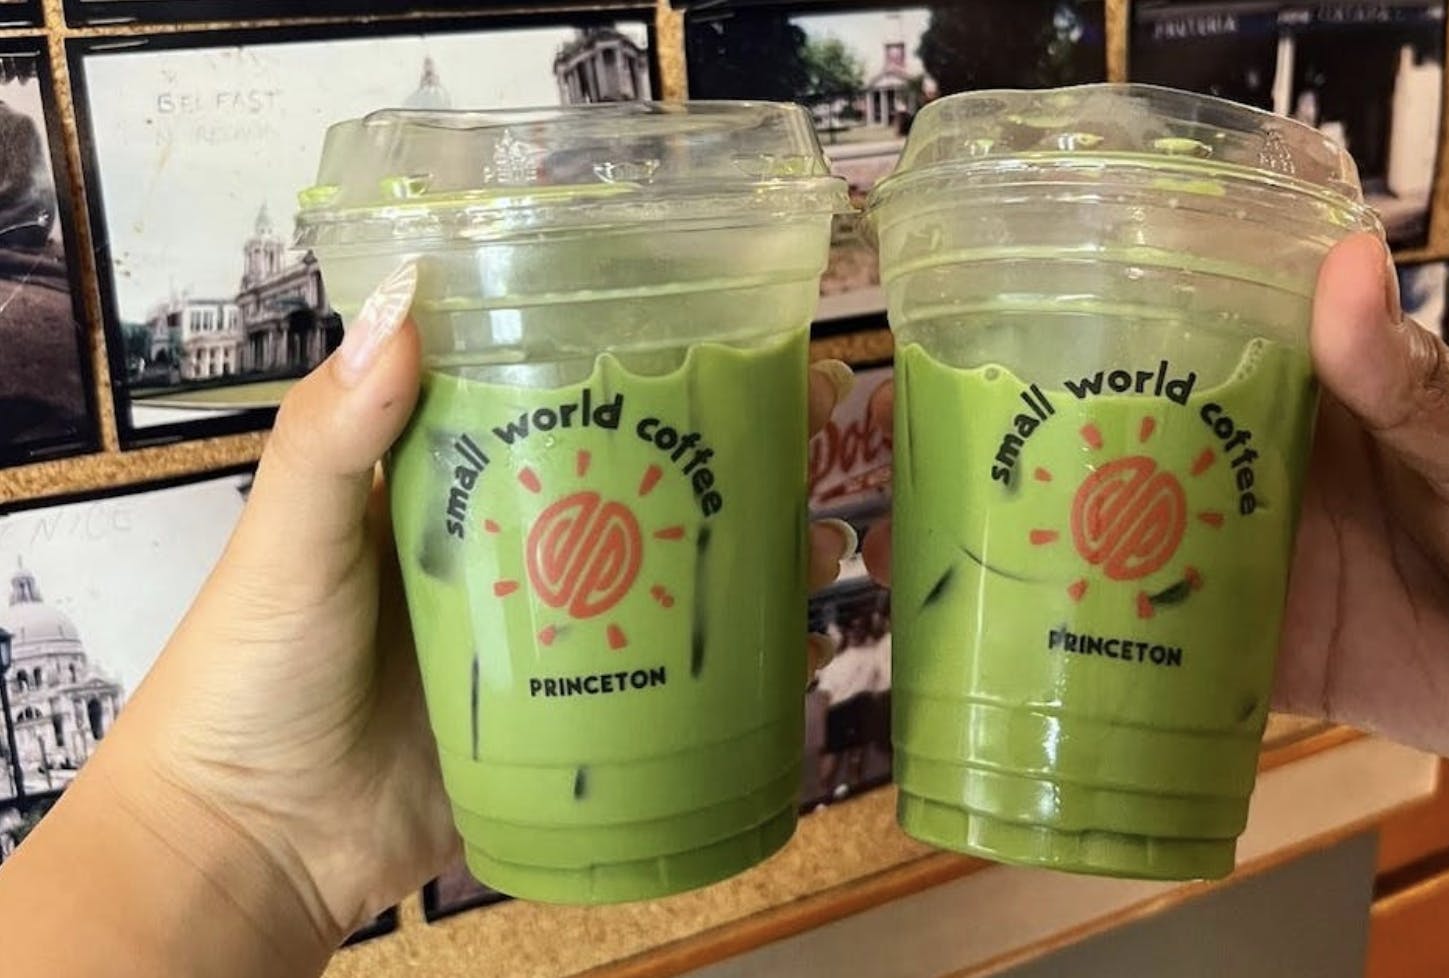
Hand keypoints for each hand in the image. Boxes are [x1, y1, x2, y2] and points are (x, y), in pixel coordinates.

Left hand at [98, 265, 858, 948]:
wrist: (254, 840)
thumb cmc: (253, 671)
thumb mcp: (289, 537)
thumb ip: (335, 433)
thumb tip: (407, 301)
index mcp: (452, 482)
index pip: (567, 397)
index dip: (650, 363)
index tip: (736, 332)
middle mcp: (515, 547)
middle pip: (645, 483)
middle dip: (737, 454)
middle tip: (819, 426)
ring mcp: (551, 635)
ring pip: (673, 577)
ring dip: (758, 554)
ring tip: (829, 539)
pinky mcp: (570, 717)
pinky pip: (668, 679)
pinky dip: (738, 661)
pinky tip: (802, 646)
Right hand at [864, 235, 1448, 779]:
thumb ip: (1408, 381)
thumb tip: (1341, 264)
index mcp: (1307, 401)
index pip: (1184, 349)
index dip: (1095, 334)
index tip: (993, 323)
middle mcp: (1256, 478)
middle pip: (1127, 453)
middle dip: (1032, 447)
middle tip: (920, 446)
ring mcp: (1250, 570)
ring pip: (1125, 550)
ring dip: (1042, 548)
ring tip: (934, 544)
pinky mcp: (1258, 659)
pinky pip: (1164, 653)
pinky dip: (1094, 652)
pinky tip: (1013, 649)